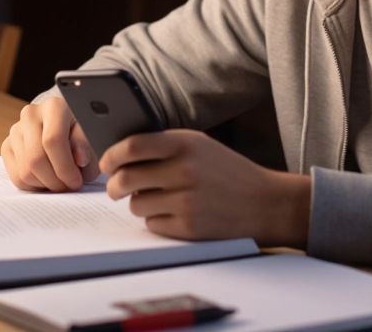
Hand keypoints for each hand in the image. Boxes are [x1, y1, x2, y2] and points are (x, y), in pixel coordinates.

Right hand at [1, 97, 98, 191]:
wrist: (65, 126)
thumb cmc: (82, 132)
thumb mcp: (92, 135)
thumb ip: (87, 145)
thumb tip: (80, 158)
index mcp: (54, 107)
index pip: (53, 140)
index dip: (65, 167)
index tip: (76, 181)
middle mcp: (30, 115)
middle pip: (36, 158)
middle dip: (55, 181)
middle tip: (69, 186)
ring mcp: (16, 130)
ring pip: (25, 171)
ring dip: (46, 185)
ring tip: (60, 181)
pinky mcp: (7, 146)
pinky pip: (16, 176)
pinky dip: (34, 186)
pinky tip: (48, 179)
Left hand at [99, 129, 310, 247]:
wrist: (265, 202)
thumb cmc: (227, 171)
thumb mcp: (200, 146)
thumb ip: (165, 145)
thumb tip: (120, 154)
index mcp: (184, 144)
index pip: (132, 146)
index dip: (111, 155)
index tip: (105, 163)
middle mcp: (184, 170)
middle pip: (126, 178)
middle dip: (114, 186)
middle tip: (115, 189)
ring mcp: (186, 201)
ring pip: (136, 204)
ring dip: (139, 203)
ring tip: (158, 200)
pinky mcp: (189, 227)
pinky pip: (152, 224)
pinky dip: (156, 220)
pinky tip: (174, 214)